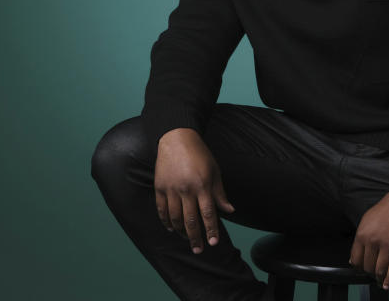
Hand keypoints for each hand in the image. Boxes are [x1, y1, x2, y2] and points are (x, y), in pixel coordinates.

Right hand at [154, 127, 234, 253]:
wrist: (177, 138)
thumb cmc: (199, 154)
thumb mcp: (215, 171)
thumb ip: (220, 193)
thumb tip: (229, 210)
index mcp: (202, 185)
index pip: (208, 213)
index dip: (211, 230)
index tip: (213, 242)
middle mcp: (186, 189)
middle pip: (190, 220)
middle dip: (195, 237)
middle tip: (198, 249)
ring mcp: (171, 189)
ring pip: (175, 218)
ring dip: (180, 231)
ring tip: (186, 239)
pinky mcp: (159, 187)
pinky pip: (161, 209)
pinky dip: (166, 221)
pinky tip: (171, 228)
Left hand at [350, 192, 388, 289]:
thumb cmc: (386, 208)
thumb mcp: (367, 220)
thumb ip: (360, 238)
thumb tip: (354, 257)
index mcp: (362, 234)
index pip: (355, 259)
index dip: (358, 267)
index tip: (361, 270)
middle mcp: (373, 241)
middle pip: (367, 266)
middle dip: (369, 273)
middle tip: (372, 274)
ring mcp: (387, 245)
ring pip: (379, 269)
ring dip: (379, 277)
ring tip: (380, 280)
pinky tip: (387, 284)